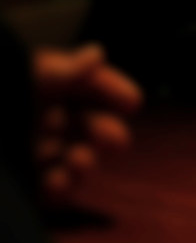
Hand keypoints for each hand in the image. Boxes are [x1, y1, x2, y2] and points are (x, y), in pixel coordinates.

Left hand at [33, 42, 142, 203]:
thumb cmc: (0, 93)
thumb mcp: (30, 75)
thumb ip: (64, 69)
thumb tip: (97, 52)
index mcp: (43, 86)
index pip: (87, 84)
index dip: (112, 91)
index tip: (134, 102)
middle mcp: (40, 119)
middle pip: (86, 124)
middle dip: (105, 133)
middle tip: (116, 139)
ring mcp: (32, 152)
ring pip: (74, 158)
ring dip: (85, 162)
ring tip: (81, 161)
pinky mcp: (24, 183)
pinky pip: (50, 190)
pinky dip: (61, 188)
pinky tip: (60, 180)